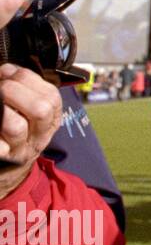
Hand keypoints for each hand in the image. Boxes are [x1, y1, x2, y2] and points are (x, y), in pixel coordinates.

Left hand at [0, 64, 62, 195]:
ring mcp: (20, 150)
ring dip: (1, 108)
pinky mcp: (2, 159)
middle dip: (16, 89)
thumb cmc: (17, 135)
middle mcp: (39, 136)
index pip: (51, 96)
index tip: (7, 71)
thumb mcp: (31, 116)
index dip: (27, 78)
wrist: (9, 174)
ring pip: (15, 126)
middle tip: (1, 87)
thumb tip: (7, 70)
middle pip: (41, 109)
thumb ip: (28, 94)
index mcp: (50, 121)